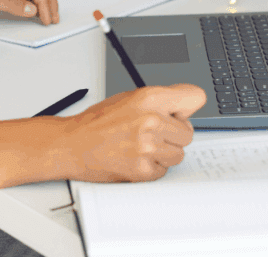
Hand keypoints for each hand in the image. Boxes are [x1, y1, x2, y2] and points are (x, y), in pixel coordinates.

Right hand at [63, 84, 206, 182]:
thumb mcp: (129, 98)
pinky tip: (134, 157)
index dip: (186, 108)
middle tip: (153, 133)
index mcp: (149, 98)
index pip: (195, 97)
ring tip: (141, 146)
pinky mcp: (142, 169)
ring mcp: (147, 147)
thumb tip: (184, 108)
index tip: (179, 114)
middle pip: (188, 133)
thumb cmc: (97, 122)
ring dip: (164, 153)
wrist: (72, 144)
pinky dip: (151, 167)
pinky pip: (163, 170)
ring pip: (178, 154)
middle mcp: (151, 120)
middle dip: (173, 135)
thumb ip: (159, 101)